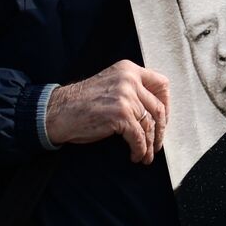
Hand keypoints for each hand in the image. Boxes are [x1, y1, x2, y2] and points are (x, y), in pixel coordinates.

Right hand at [44, 60, 168, 163]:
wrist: (58, 111)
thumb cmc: (82, 102)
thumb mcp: (111, 84)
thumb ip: (131, 89)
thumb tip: (155, 111)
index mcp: (128, 69)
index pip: (161, 84)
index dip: (167, 105)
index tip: (163, 120)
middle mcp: (129, 80)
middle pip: (158, 108)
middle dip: (160, 130)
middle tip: (156, 144)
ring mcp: (126, 97)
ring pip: (149, 125)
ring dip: (150, 145)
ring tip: (146, 155)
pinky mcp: (120, 115)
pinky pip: (139, 137)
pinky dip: (140, 150)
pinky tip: (136, 156)